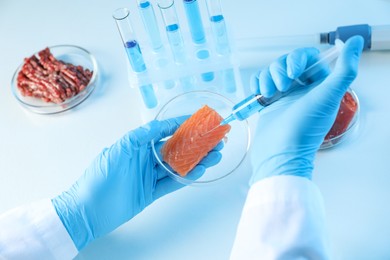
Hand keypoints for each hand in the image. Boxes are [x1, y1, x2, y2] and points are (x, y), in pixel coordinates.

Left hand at [52, 117, 221, 249]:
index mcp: (137, 145)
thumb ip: (140, 136)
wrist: (88, 210)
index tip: (198, 121)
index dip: (181, 125)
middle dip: (195, 144)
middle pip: (175, 148)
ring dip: (196, 160)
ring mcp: (149, 176)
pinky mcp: (151, 192)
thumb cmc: (99, 176)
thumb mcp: (118, 149)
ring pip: (177, 165)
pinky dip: (186, 177)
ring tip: (214, 155)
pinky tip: (199, 171)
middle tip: (214, 140)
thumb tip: (159, 124)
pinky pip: (173, 183)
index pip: (163, 131)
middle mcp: (145, 158)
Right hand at [250, 36, 363, 183]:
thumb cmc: (304, 129)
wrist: (279, 152)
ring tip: (270, 95)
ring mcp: (283, 94)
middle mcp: (302, 88)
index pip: (308, 57)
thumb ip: (345, 69)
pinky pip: (260, 80)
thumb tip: (356, 41)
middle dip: (280, 70)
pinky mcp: (268, 100)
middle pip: (287, 61)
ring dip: (267, 78)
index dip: (298, 59)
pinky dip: (257, 84)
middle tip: (282, 87)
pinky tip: (261, 96)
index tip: (293, 72)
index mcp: (319, 85)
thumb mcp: (328, 96)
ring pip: (272, 69)